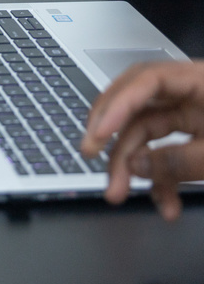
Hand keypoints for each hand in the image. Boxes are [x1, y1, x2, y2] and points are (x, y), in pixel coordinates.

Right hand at [82, 61, 203, 219]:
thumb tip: (135, 165)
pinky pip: (163, 152)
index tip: (97, 136)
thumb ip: (180, 160)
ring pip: (144, 133)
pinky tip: (163, 203)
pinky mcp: (194, 134)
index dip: (116, 106)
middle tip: (90, 158)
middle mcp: (189, 92)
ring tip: (119, 194)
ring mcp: (191, 113)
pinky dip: (159, 179)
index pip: (145, 81)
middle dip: (111, 136)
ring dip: (130, 166)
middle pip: (135, 105)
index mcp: (200, 80)